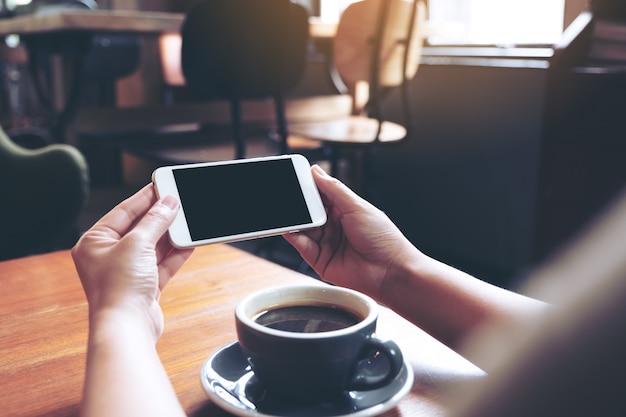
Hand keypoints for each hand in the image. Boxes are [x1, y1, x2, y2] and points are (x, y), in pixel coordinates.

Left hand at [72, 184, 193, 339]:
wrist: (127, 328)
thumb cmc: (119, 288)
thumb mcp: (137, 244)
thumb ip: (155, 221)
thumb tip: (168, 203)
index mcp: (94, 242)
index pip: (123, 211)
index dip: (144, 198)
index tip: (163, 186)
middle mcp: (108, 256)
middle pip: (140, 228)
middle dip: (161, 217)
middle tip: (179, 203)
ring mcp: (127, 272)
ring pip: (154, 246)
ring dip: (171, 235)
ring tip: (188, 221)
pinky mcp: (144, 286)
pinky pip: (162, 263)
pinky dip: (176, 254)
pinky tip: (189, 243)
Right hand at [284, 165, 421, 299]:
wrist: (390, 272)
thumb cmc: (383, 239)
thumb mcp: (357, 206)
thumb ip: (334, 189)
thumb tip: (315, 171)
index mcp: (344, 210)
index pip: (320, 195)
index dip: (308, 187)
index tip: (293, 177)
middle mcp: (334, 226)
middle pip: (309, 212)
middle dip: (297, 204)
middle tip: (285, 194)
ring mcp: (327, 243)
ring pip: (303, 228)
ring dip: (293, 220)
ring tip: (284, 211)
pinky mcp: (320, 261)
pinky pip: (302, 246)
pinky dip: (293, 236)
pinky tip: (288, 228)